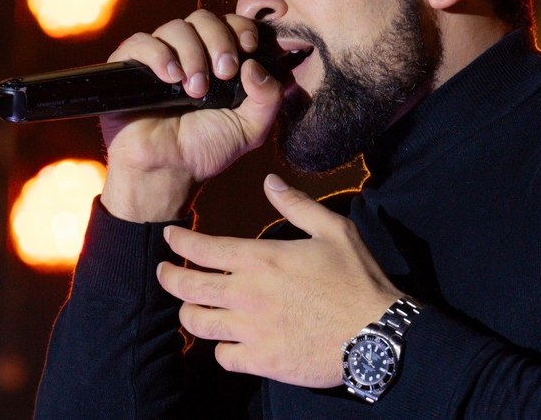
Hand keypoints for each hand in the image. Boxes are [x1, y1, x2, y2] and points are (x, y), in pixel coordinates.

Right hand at [98, 10, 282, 221]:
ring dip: (192, 53)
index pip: (230, 23)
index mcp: (217, 60)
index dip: (241, 27)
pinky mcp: (129, 66)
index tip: (249, 48)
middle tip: (225, 72)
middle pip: (204, 18)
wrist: (165, 172)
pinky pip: (141, 42)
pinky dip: (159, 54)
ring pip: (175, 27)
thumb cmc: (205, 149)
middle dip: (219, 40)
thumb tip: (255, 65)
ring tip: (196, 89)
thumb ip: (268, 98)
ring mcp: (158, 58)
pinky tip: (171, 77)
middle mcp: (188, 53)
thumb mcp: (250, 128)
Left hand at [156, 174, 401, 387]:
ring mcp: (251, 330)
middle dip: (168, 277)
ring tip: (189, 308)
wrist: (376, 334)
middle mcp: (248, 293)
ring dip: (188, 313)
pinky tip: (227, 342)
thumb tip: (269, 180)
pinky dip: (221, 348)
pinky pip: (222, 356)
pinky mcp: (261, 360)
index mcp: (261, 259)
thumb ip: (297, 204)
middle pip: (187, 286)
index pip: (202, 248)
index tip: (169, 237)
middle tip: (164, 273)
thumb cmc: (357, 279)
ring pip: (196, 323)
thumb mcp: (334, 230)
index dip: (179, 240)